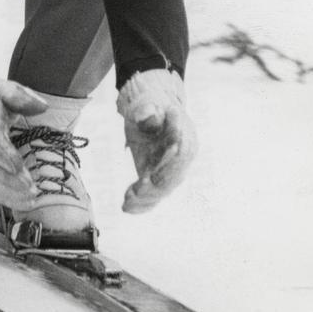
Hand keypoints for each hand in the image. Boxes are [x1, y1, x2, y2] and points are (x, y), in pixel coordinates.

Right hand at [0, 53, 46, 206]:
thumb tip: (43, 106)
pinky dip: (4, 197)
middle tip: (32, 189)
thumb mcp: (5, 88)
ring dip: (9, 193)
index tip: (18, 167)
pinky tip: (23, 203)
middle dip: (10, 181)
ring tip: (32, 199)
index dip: (2, 155)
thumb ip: (22, 96)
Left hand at [116, 69, 196, 212]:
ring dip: (146, 199)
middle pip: (173, 177)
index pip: (180, 154)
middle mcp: (184, 156)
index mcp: (185, 136)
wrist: (151, 110)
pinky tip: (126, 208)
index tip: (149, 174)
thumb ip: (147, 110)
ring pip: (164, 190)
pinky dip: (142, 205)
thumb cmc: (149, 105)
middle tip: (134, 191)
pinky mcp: (160, 177)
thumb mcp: (146, 103)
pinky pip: (155, 196)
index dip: (166, 166)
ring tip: (126, 201)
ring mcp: (173, 169)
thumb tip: (148, 114)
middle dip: (154, 187)